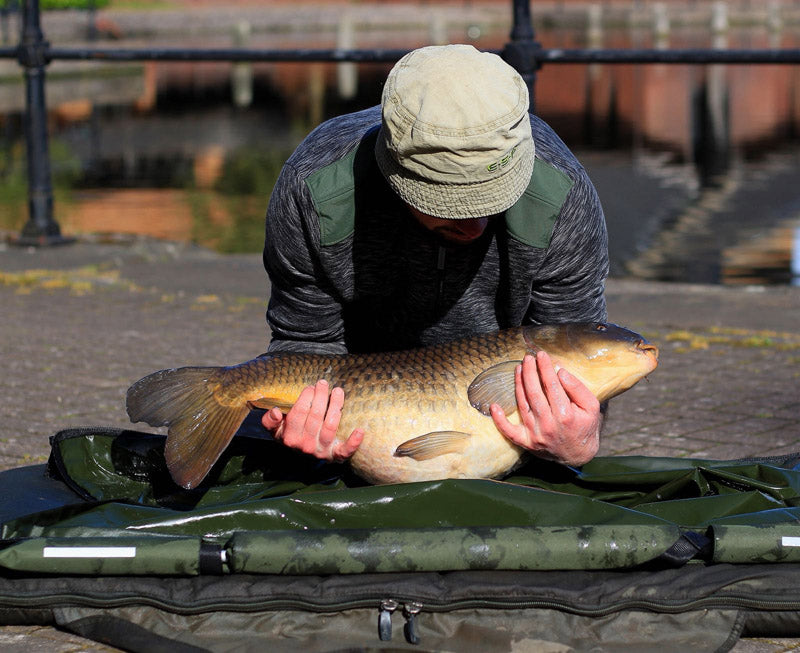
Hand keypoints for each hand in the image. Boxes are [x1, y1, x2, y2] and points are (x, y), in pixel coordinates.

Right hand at [261, 379, 363, 460]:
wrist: (304, 454)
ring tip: (338, 391)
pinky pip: (345, 451)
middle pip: (316, 417)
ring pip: (330, 426)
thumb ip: (270, 421)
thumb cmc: (291, 434)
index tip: (311, 387)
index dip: (305, 398)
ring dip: (336, 406)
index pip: (299, 414)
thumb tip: (276, 412)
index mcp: (290, 438)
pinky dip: (353, 442)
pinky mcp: (335, 455)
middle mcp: (306, 446)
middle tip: (323, 383)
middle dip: (321, 397)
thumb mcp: (276, 429)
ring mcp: (321, 451)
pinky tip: (360, 430)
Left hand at [490, 351, 600, 466]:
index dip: (545, 368)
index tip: (541, 355)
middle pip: (534, 392)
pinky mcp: (526, 442)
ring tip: (519, 368)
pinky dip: (499, 420)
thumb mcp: (591, 407)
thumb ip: (578, 388)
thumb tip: (560, 372)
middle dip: (529, 372)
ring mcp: (535, 434)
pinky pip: (509, 431)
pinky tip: (494, 406)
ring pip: (522, 404)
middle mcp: (548, 425)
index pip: (551, 385)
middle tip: (528, 357)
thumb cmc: (585, 427)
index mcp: (565, 415)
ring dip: (518, 384)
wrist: (578, 455)